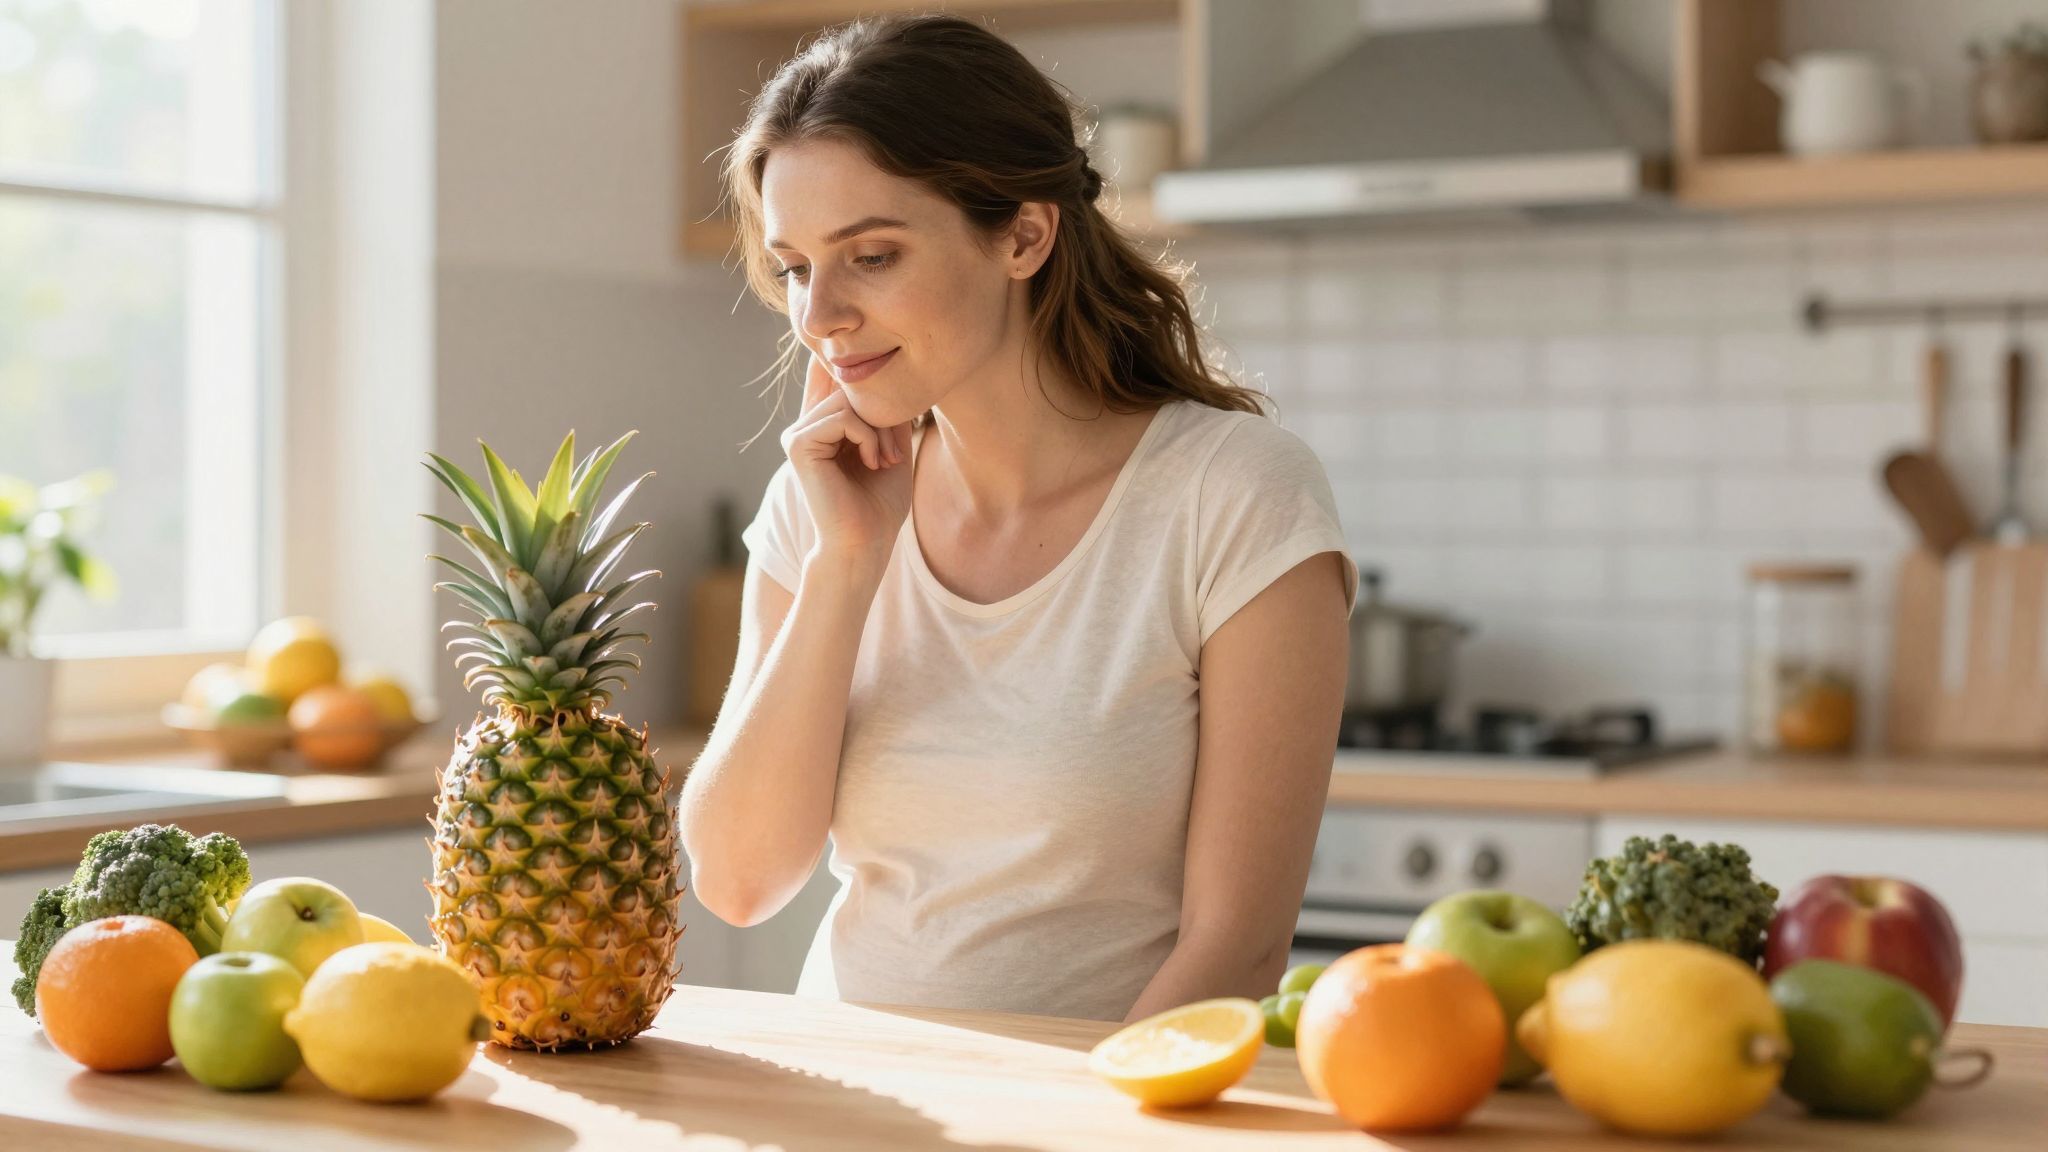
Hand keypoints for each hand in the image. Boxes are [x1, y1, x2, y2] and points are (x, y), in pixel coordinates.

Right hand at [780, 352, 914, 579]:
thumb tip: (888, 373)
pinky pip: (841, 418)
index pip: (828, 376)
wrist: (865, 542)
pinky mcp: (797, 444)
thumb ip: (886, 412)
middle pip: (850, 388)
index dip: (842, 362)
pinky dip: (867, 438)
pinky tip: (872, 463)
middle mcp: (807, 426)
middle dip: (883, 416)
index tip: (863, 349)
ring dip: (879, 430)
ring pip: (848, 401)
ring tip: (886, 461)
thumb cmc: (880, 504)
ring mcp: (798, 434)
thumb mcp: (892, 446)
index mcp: (824, 427)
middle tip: (895, 454)